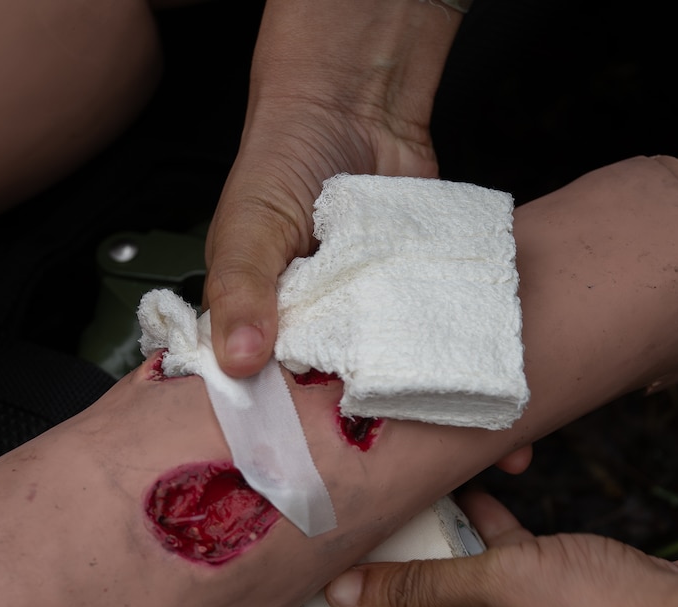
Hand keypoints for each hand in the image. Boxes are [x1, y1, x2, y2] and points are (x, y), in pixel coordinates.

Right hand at [204, 0, 462, 376]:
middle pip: (323, 376)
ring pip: (374, 357)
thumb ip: (241, 288)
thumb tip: (239, 360)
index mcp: (258, 311)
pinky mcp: (402, 289)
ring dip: (389, 367)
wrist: (357, 104)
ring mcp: (360, 306)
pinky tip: (438, 349)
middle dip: (338, 393)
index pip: (262, 376)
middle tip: (357, 410)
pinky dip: (427, 333)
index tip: (299, 431)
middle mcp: (310, 316)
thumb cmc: (285, 156)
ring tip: (403, 387)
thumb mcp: (249, 224)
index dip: (278, 404)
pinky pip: (416, 323)